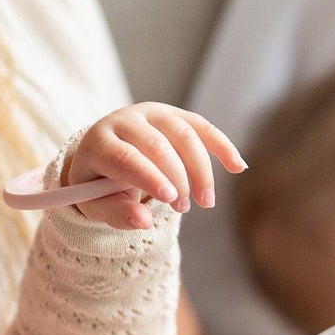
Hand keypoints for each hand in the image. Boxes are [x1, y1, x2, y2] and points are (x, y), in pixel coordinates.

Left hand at [66, 104, 245, 229]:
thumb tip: (143, 221)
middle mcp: (125, 119)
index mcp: (99, 142)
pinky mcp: (173, 115)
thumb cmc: (98, 185)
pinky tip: (238, 167)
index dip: (149, 176)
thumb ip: (117, 213)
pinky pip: (202, 126)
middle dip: (177, 177)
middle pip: (158, 144)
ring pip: (184, 133)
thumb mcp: (96, 205)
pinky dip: (221, 146)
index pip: (125, 157)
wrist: (102, 155)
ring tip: (206, 201)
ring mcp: (152, 113)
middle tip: (184, 208)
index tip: (170, 198)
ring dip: (200, 168)